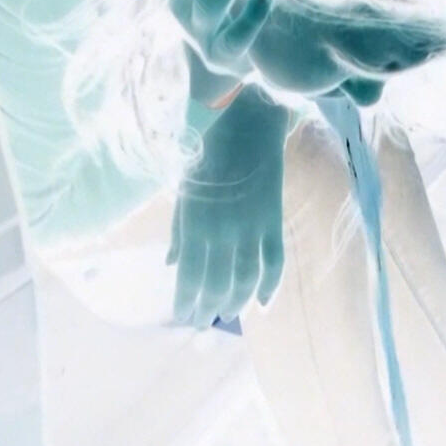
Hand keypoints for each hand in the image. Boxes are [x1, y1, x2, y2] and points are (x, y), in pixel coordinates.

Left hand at [168, 84, 288, 326]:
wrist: (247, 122)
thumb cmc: (207, 151)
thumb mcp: (183, 188)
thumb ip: (177, 229)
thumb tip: (171, 264)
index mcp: (193, 223)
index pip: (189, 276)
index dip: (186, 301)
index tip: (183, 317)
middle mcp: (221, 231)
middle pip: (215, 283)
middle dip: (207, 307)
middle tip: (202, 323)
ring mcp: (250, 228)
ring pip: (244, 279)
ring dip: (235, 302)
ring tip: (228, 314)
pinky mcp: (273, 220)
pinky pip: (273, 262)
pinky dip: (269, 285)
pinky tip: (262, 303)